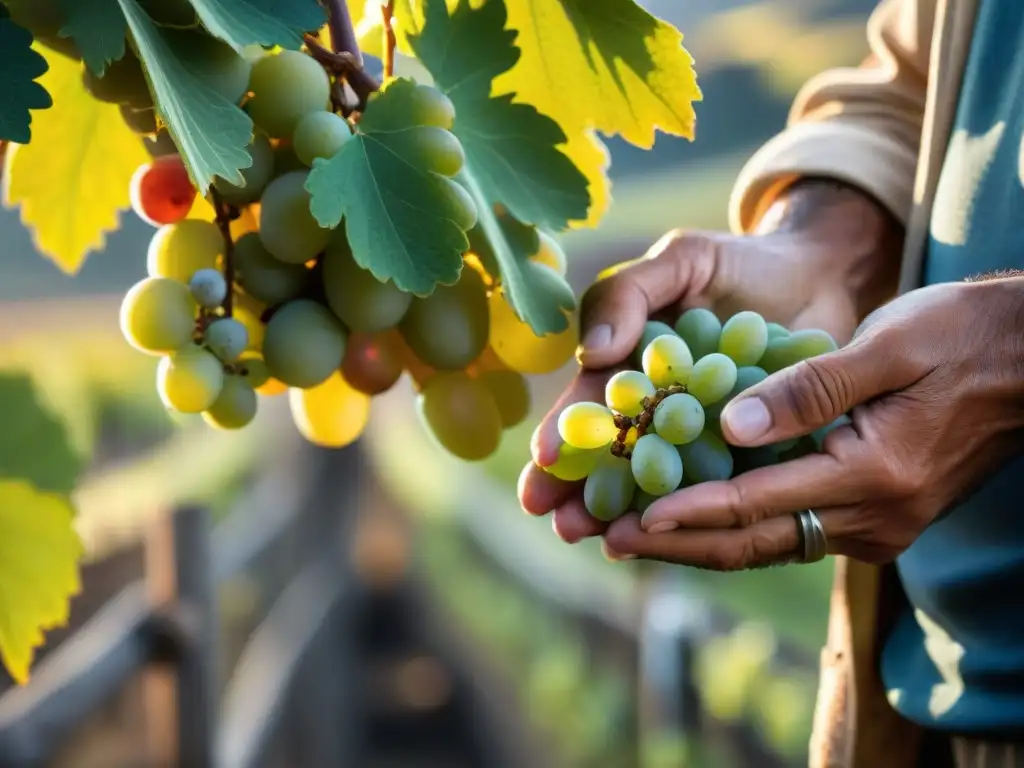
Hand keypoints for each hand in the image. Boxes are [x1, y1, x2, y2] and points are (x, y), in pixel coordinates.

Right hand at [517, 180, 901, 543]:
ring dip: (632, 515)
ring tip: (608, 544)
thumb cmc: (742, 264)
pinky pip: (727, 487)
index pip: (590, 405)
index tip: (543, 463)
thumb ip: (630, 294)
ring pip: (662, 484)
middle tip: (562, 526)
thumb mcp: (680, 260)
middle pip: (615, 457)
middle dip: (583, 493)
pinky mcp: (755, 455)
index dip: (564, 434)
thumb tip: (592, 353)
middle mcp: (661, 410)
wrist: (825, 276)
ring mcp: (707, 439)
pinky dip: (706, 513)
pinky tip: (689, 538)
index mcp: (632, 367)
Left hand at [628, 276, 1023, 567]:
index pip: (760, 503)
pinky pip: (796, 528)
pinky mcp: (879, 515)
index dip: (690, 512)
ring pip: (773, 542)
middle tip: (610, 541)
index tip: (632, 520)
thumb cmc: (962, 336)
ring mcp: (881, 523)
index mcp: (875, 474)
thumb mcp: (888, 346)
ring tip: (636, 535)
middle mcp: (877, 516)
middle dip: (679, 543)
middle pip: (757, 541)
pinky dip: (742, 524)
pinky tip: (696, 513)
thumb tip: (729, 427)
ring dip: (704, 540)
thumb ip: (810, 390)